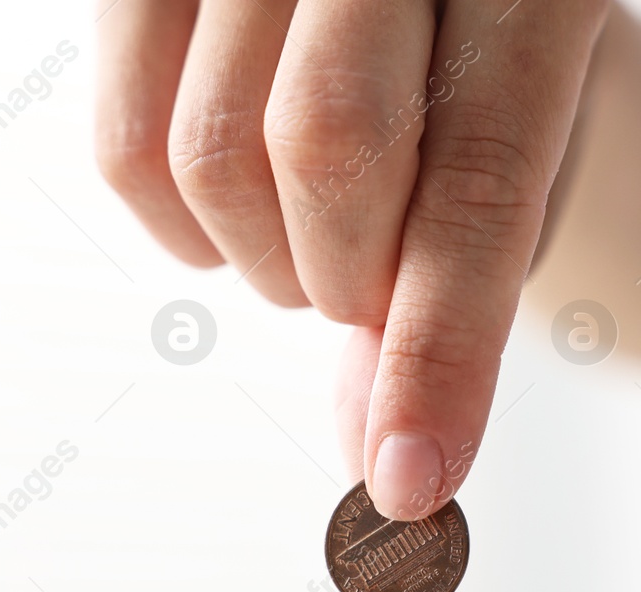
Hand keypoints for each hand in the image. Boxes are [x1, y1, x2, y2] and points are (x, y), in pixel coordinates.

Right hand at [95, 0, 609, 518]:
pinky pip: (123, 143)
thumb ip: (453, 288)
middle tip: (368, 289)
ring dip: (265, 258)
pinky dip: (178, 224)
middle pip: (328, 144)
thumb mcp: (517, 155)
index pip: (479, 173)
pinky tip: (240, 210)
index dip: (441, 344)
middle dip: (346, 275)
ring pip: (211, 148)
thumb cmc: (490, 64)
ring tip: (318, 234)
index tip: (411, 477)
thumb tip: (386, 466)